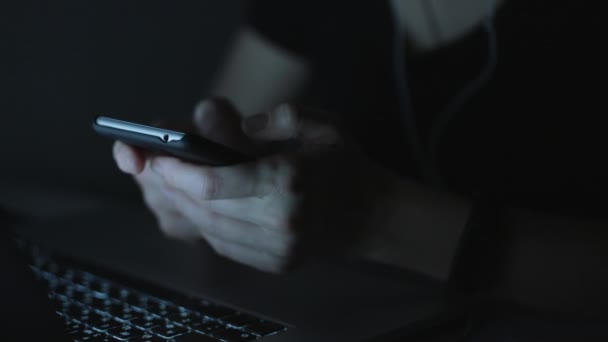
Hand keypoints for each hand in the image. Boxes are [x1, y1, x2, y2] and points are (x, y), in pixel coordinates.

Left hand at [114, 99, 399, 272]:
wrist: (372, 216)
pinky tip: (196, 204)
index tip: (153, 157)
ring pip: (209, 229)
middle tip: (148, 167)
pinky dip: (203, 223)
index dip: (174, 172)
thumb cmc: (346, 165)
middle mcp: (280, 221)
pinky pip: (224, 244)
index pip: (213, 183)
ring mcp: (277, 248)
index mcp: (289, 181)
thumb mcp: (322, 124)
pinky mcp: (274, 262)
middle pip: (202, 208)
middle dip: (168, 188)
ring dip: (182, 206)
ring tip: (165, 183)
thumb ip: (277, 117)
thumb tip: (235, 125)